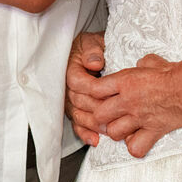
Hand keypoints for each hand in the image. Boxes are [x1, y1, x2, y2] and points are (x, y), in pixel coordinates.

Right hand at [65, 32, 106, 146]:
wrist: (92, 53)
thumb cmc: (94, 47)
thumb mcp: (93, 42)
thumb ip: (93, 50)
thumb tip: (94, 63)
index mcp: (70, 68)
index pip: (77, 82)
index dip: (92, 88)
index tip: (109, 92)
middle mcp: (67, 86)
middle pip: (79, 101)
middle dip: (96, 109)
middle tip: (114, 115)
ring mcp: (70, 100)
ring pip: (78, 115)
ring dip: (92, 124)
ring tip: (108, 130)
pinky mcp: (75, 110)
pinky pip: (76, 124)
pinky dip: (84, 134)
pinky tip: (94, 140)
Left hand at [72, 54, 181, 157]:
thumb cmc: (178, 74)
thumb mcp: (155, 61)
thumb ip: (143, 64)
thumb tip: (142, 64)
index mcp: (126, 81)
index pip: (95, 89)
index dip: (91, 93)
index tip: (95, 95)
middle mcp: (129, 101)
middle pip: (99, 114)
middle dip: (100, 115)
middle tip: (106, 114)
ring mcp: (140, 118)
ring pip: (114, 133)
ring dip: (116, 131)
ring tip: (122, 127)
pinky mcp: (153, 131)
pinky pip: (136, 147)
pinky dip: (135, 146)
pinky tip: (138, 140)